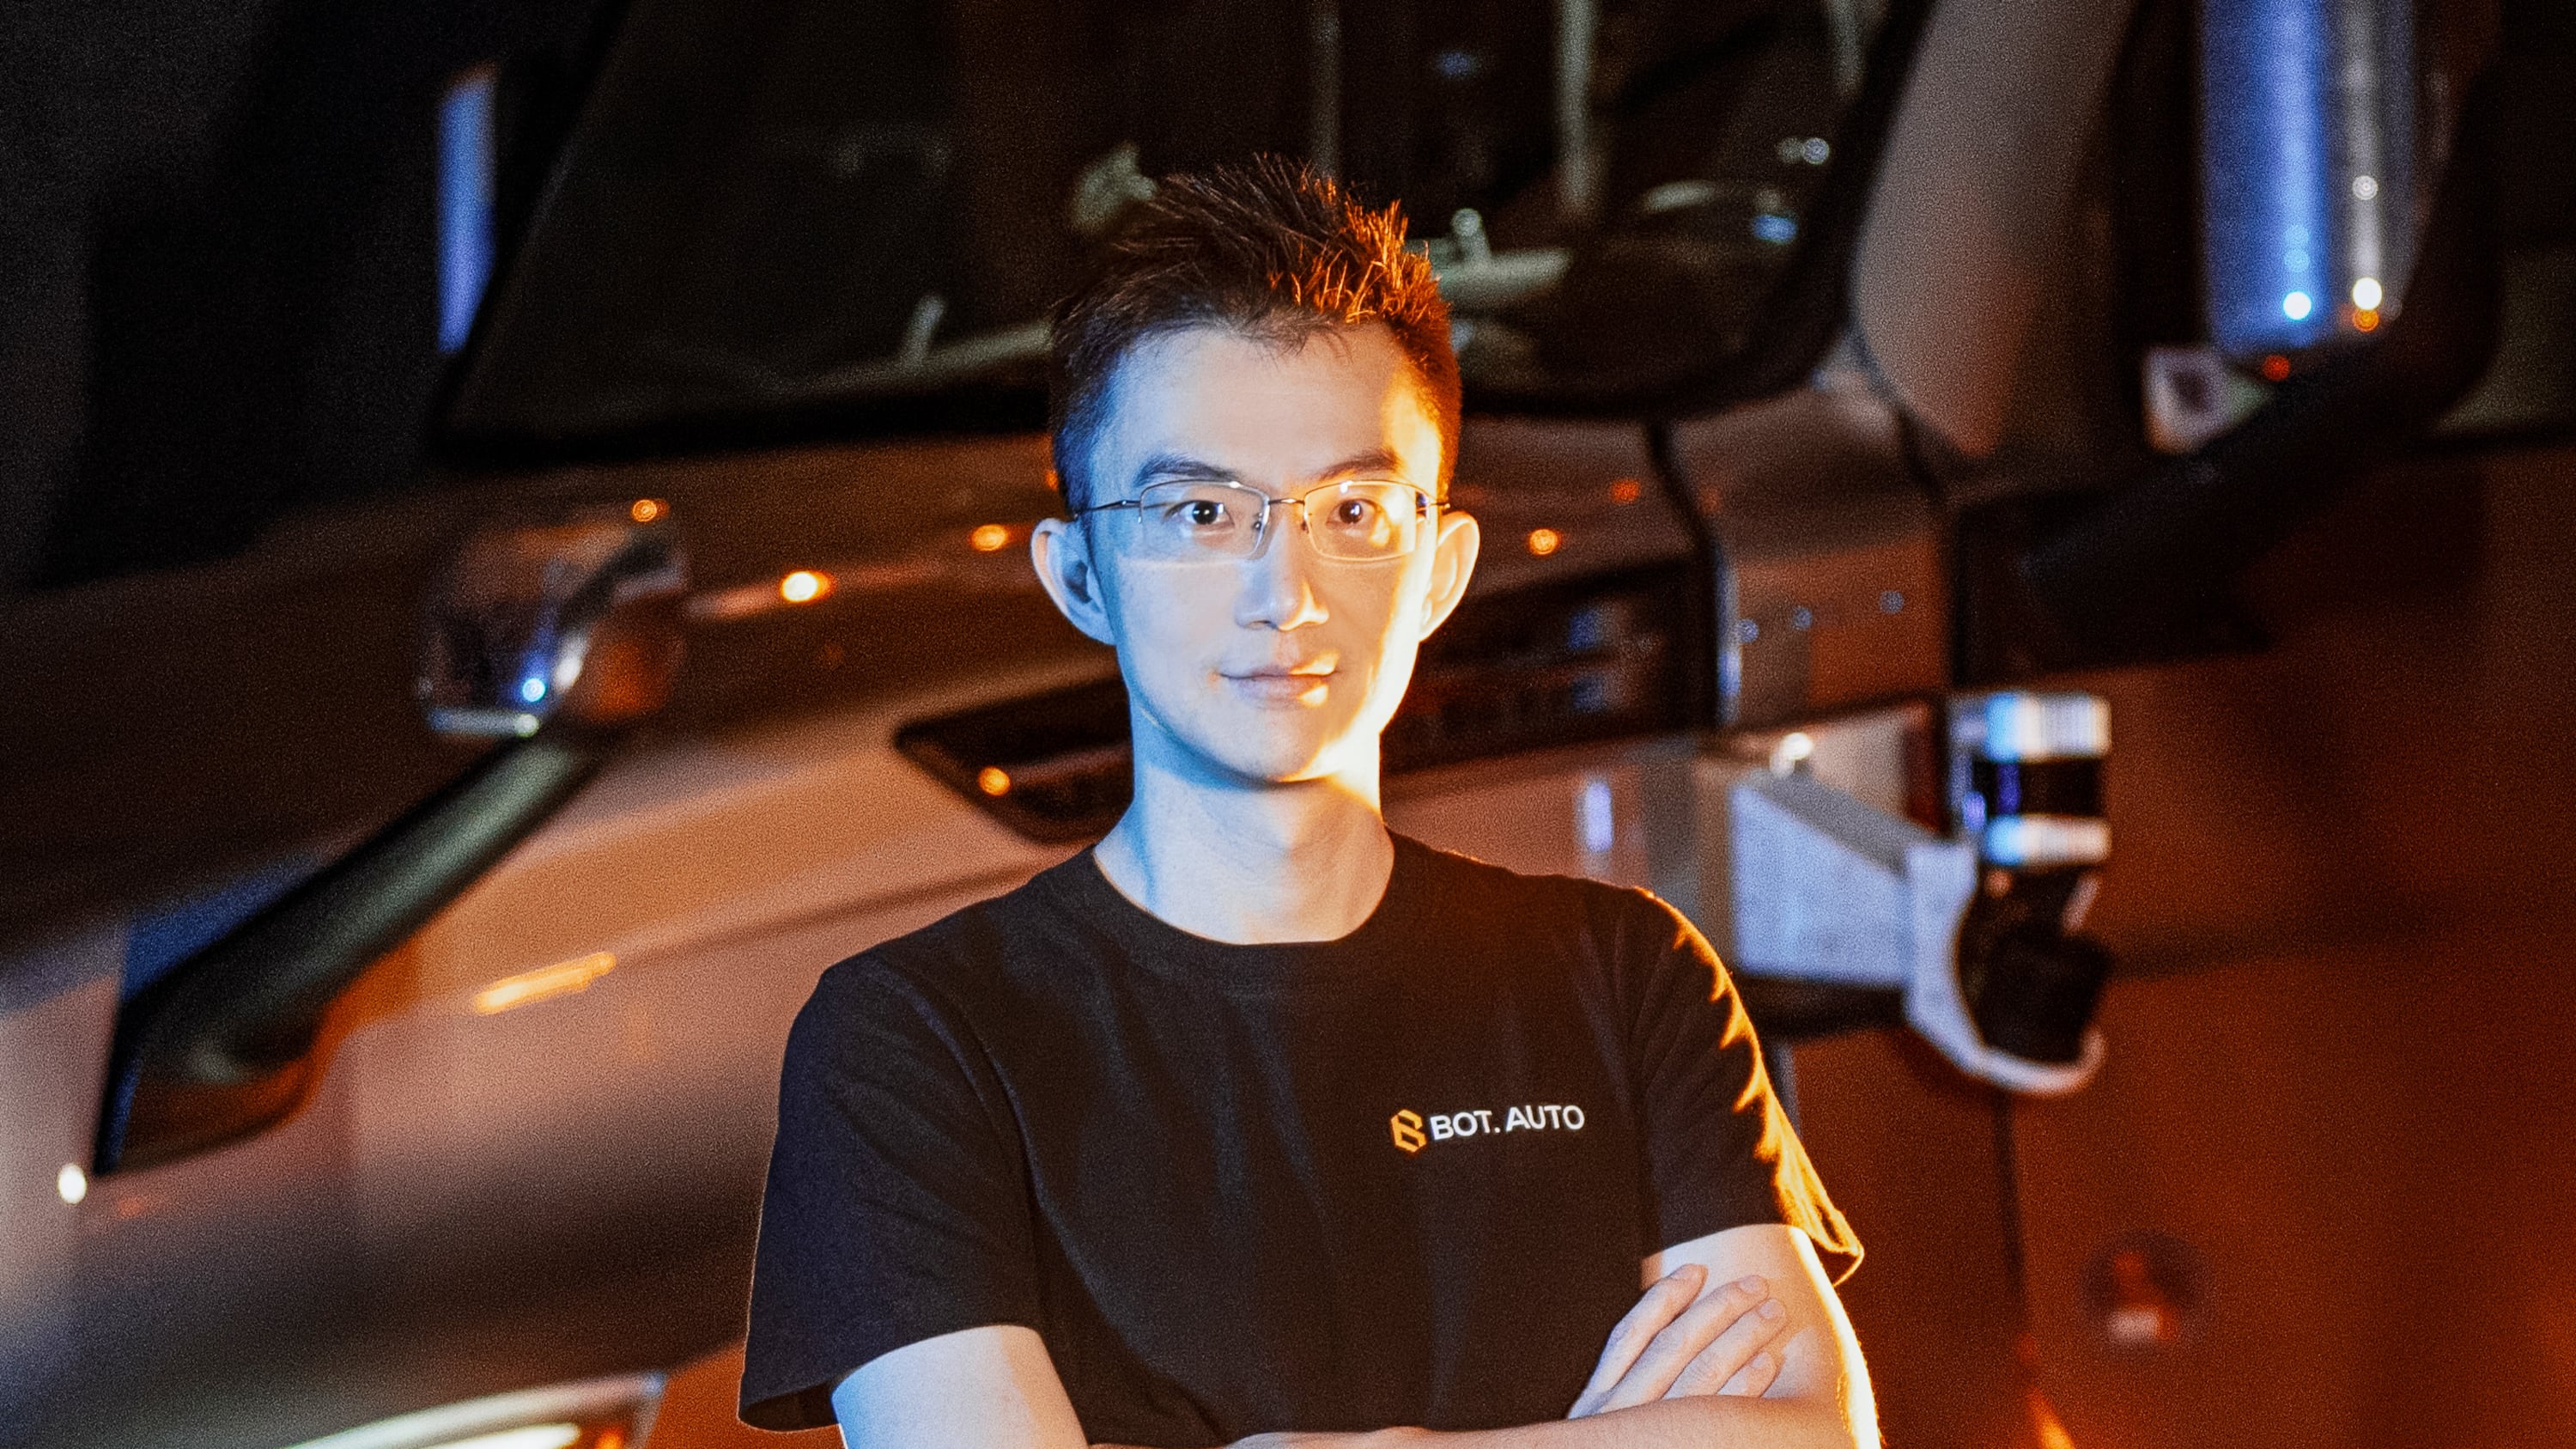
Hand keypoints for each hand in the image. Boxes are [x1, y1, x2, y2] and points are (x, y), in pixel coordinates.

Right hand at [1566, 1264, 1788, 1417]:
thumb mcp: (1595, 1429)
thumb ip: (1621, 1387)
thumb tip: (1661, 1334)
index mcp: (1597, 1403)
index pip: (1630, 1334)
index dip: (1664, 1298)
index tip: (1696, 1268)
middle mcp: (1621, 1417)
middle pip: (1674, 1348)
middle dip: (1717, 1309)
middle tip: (1756, 1284)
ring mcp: (1653, 1439)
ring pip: (1702, 1377)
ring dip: (1741, 1339)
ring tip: (1772, 1314)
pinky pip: (1718, 1420)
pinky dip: (1745, 1389)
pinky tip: (1767, 1366)